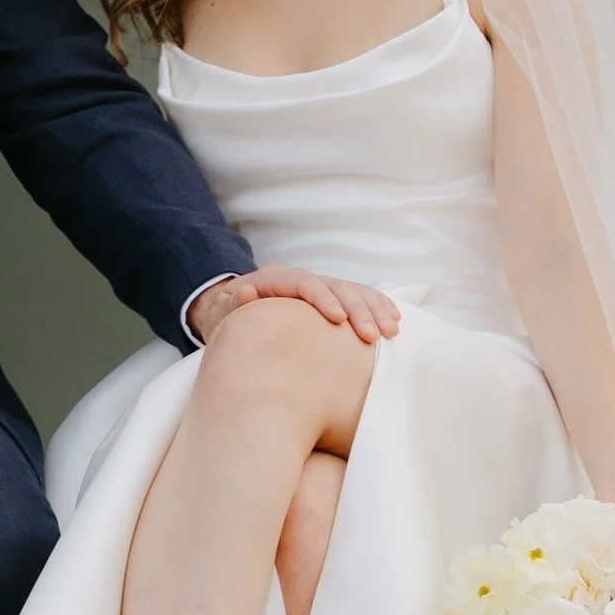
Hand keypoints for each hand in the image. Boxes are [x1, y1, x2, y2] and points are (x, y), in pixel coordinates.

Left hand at [190, 266, 401, 345]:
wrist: (231, 310)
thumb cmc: (227, 316)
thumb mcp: (221, 313)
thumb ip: (231, 305)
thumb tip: (244, 293)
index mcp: (275, 279)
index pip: (304, 283)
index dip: (323, 298)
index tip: (338, 320)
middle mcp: (301, 279)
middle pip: (335, 286)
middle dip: (357, 309)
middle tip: (370, 336)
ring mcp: (318, 287)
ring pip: (352, 290)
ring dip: (374, 309)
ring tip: (391, 331)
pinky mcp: (330, 298)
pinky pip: (358, 297)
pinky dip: (377, 306)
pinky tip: (393, 319)